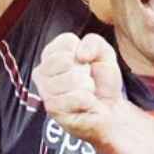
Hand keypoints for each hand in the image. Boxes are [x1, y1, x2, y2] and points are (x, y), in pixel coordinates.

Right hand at [32, 32, 126, 146]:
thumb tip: (80, 55)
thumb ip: (93, 42)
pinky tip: (85, 105)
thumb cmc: (102, 82)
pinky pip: (78, 97)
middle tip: (86, 80)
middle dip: (85, 71)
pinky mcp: (53, 109)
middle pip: (65, 60)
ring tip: (86, 92)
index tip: (86, 63)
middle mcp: (42, 71)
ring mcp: (45, 90)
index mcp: (51, 54)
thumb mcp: (104, 54)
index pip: (67, 41)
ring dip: (88, 86)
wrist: (110, 111)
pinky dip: (89, 101)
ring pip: (72, 79)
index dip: (84, 52)